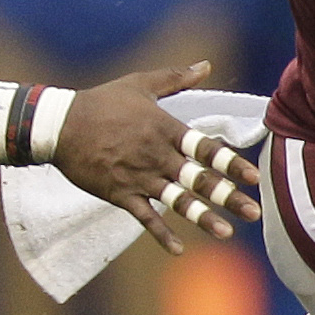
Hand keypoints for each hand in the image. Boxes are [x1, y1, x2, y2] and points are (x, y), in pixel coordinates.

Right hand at [53, 62, 262, 252]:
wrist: (60, 125)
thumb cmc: (102, 102)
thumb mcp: (140, 83)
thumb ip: (175, 77)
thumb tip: (206, 64)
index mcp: (165, 129)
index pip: (206, 148)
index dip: (231, 163)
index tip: (254, 178)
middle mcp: (157, 155)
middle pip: (198, 179)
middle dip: (228, 197)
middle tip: (254, 213)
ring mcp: (139, 177)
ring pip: (177, 201)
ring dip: (202, 218)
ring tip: (226, 233)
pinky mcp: (120, 194)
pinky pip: (145, 218)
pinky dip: (161, 234)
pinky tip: (178, 250)